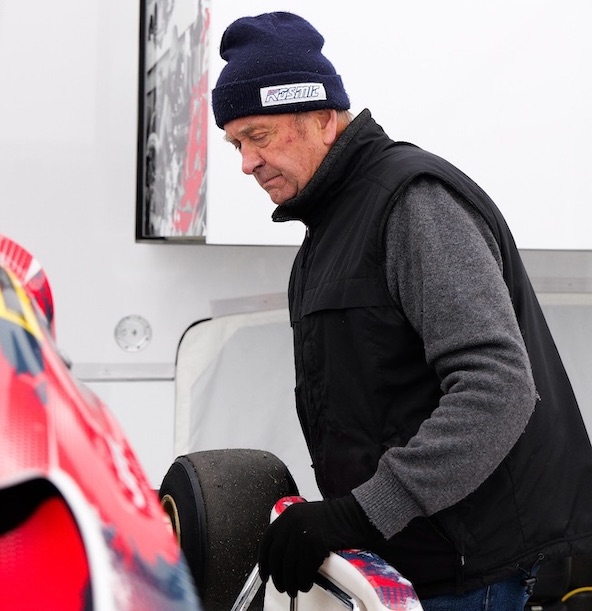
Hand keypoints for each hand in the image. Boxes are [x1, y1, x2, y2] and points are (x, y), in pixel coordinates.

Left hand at [258, 494, 380, 597]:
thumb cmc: (334, 518)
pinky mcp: (314, 545)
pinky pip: (304, 570)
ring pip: (289, 566)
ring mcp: (302, 534)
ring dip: (290, 582)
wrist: (353, 515)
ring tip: (294, 589)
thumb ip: (292, 529)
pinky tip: (306, 584)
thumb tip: (282, 553)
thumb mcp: (306, 516)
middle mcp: (292, 523)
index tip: (265, 572)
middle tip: (281, 585)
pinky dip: (303, 581)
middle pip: (277, 557)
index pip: (267, 541)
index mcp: (288, 515)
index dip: (264, 561)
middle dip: (278, 576)